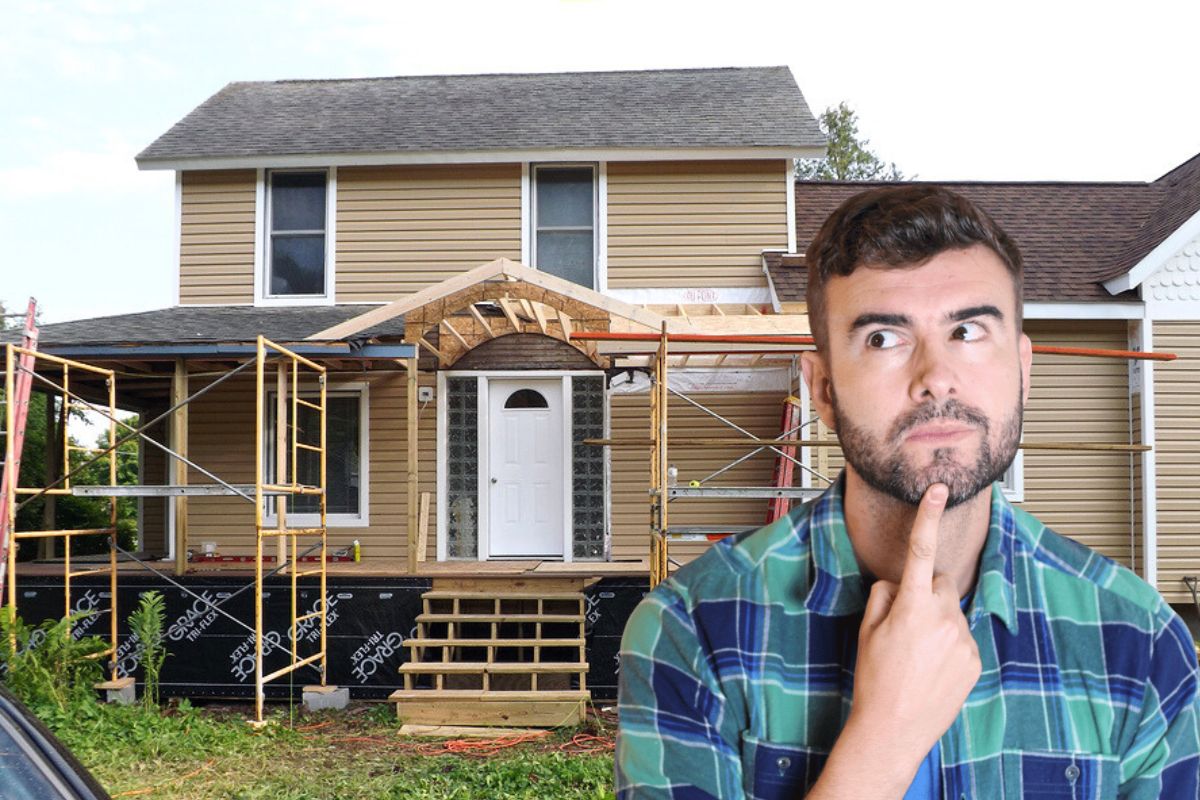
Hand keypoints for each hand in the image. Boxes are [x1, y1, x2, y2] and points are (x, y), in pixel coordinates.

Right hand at [847, 484, 981, 774]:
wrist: (894, 729)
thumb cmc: (874, 679)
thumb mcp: (866, 632)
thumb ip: (882, 597)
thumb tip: (896, 583)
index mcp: (912, 607)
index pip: (920, 551)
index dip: (928, 516)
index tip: (938, 490)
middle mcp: (943, 619)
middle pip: (938, 584)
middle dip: (924, 593)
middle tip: (904, 624)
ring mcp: (963, 640)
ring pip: (950, 612)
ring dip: (936, 622)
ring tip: (916, 655)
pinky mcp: (975, 659)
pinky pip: (961, 636)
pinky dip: (948, 644)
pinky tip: (930, 668)